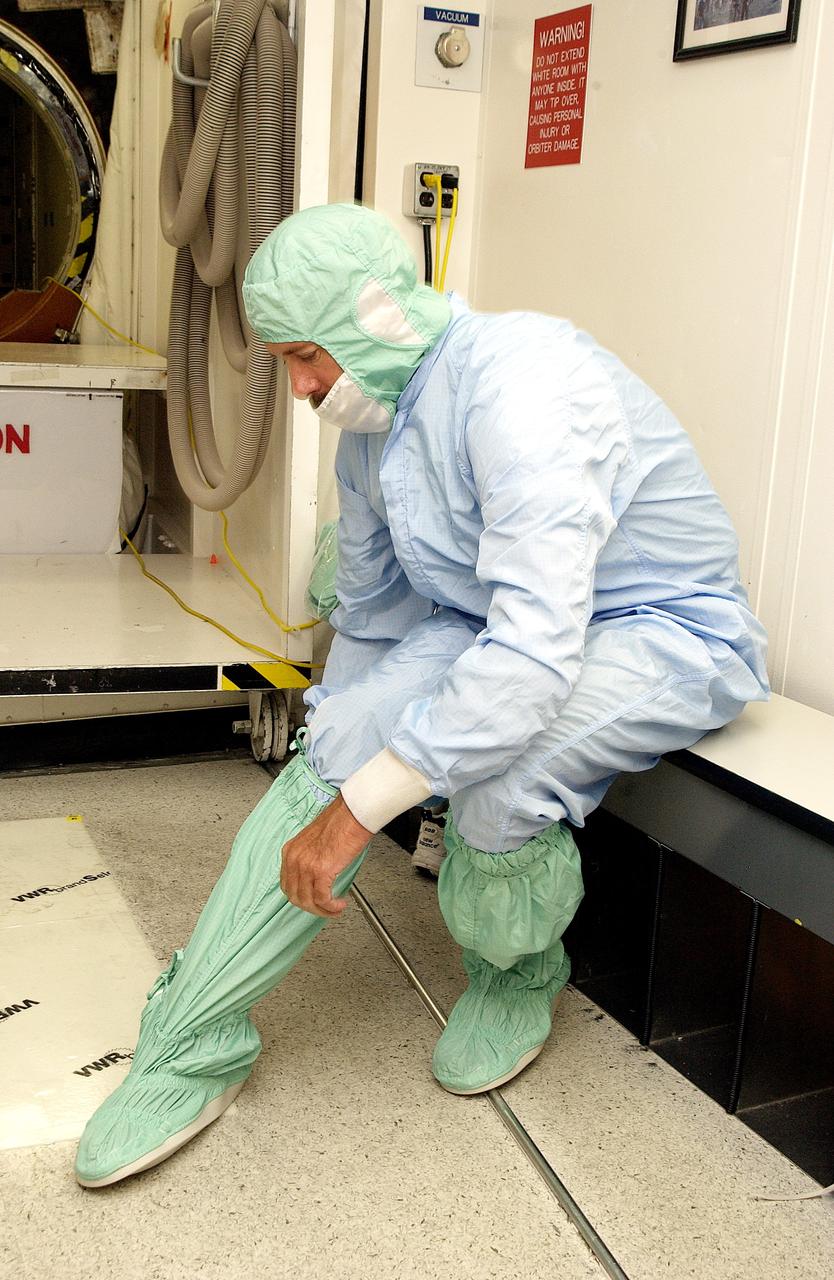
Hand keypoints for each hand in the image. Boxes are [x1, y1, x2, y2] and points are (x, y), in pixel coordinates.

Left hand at [280, 795, 370, 917]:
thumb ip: (310, 858)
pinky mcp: (320, 870)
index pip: (287, 884)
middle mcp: (294, 858)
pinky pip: (322, 898)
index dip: (300, 897)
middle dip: (310, 907)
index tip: (312, 900)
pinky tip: (339, 904)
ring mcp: (305, 865)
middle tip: (325, 909)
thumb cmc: (341, 822)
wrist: (353, 814)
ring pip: (307, 901)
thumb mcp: (315, 842)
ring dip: (322, 910)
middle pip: (294, 896)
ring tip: (334, 909)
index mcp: (290, 850)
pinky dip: (331, 906)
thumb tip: (316, 877)